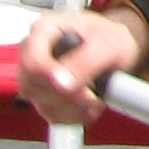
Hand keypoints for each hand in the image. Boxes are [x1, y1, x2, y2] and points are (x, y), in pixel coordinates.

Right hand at [19, 5, 148, 124]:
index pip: (31, 62)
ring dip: (76, 107)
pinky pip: (55, 117)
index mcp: (44, 31)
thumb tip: (61, 82)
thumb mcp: (107, 44)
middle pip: (34, 88)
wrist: (116, 50)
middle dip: (69, 96)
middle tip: (93, 92)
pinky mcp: (44, 99)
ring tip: (96, 93)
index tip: (72, 87)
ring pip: (44, 106)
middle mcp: (34, 54)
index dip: (49, 78)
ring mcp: (36, 79)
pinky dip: (78, 115)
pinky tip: (90, 101)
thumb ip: (84, 61)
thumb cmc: (110, 38)